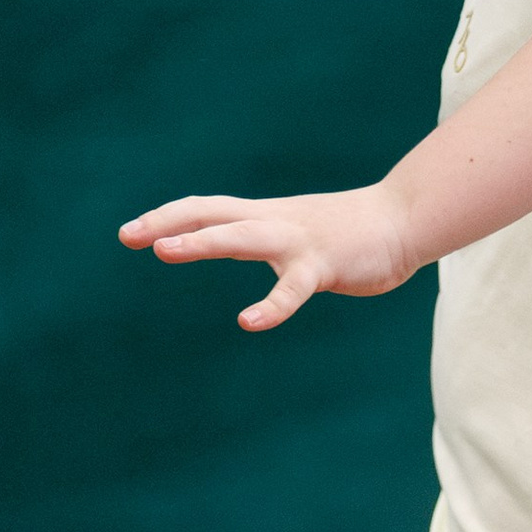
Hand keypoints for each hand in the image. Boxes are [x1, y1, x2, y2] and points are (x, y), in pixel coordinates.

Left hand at [119, 183, 415, 329]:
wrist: (404, 219)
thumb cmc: (351, 231)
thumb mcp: (295, 229)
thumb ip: (262, 236)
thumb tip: (233, 241)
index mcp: (264, 216)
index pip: (206, 208)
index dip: (168, 217)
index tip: (131, 231)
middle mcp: (273, 222)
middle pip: (210, 213)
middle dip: (167, 222)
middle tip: (128, 234)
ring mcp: (297, 241)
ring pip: (241, 236)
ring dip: (200, 241)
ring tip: (163, 251)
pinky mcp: (323, 265)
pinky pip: (293, 288)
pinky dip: (271, 306)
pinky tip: (249, 322)